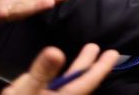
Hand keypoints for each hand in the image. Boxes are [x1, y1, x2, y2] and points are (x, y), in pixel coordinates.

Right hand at [2, 43, 119, 94]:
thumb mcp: (25, 92)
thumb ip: (40, 73)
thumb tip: (56, 51)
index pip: (87, 82)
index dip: (101, 68)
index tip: (114, 54)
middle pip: (79, 84)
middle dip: (88, 66)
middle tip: (99, 49)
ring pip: (67, 89)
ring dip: (75, 73)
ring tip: (85, 56)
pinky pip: (53, 93)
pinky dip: (58, 83)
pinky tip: (58, 79)